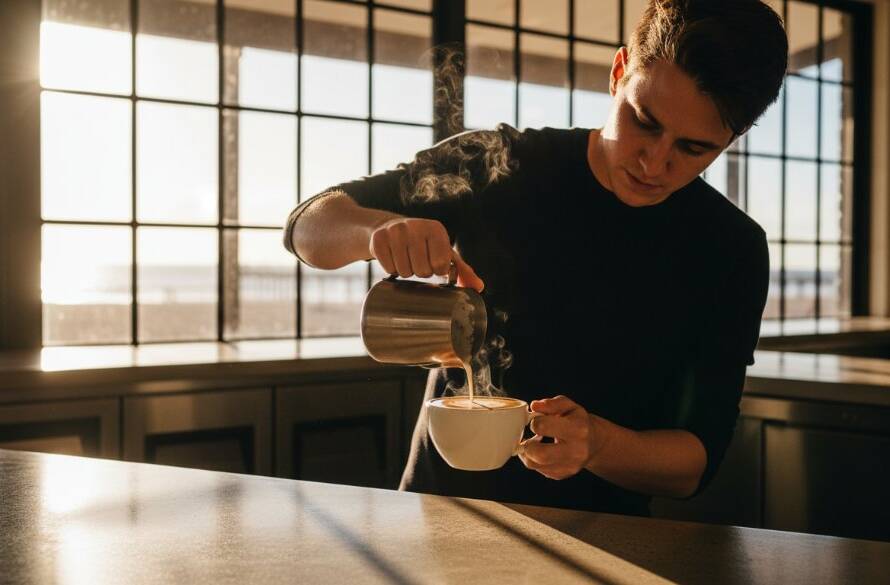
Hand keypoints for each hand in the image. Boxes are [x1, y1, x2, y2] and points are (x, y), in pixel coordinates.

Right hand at [369, 217, 483, 291]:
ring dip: (406, 272)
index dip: (437, 270)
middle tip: (418, 261)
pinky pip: (388, 269)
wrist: (390, 228)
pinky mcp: (378, 239)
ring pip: (405, 272)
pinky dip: (391, 269)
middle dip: (421, 272)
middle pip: (422, 271)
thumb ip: (462, 270)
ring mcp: (395, 231)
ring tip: (406, 259)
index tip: (434, 263)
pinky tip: (393, 258)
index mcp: (436, 229)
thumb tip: (478, 287)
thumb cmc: (423, 244)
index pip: (441, 265)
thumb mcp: (443, 252)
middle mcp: (416, 226)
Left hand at [518, 395, 598, 480]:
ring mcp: (570, 466)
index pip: (543, 426)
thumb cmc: (578, 422)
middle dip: (527, 445)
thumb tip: (535, 406)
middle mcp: (576, 450)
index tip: (536, 421)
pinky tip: (541, 451)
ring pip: (534, 465)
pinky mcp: (562, 475)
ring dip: (527, 453)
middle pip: (540, 454)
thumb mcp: (569, 406)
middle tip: (529, 438)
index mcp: (578, 429)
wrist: (593, 442)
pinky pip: (539, 470)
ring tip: (532, 444)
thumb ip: (551, 404)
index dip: (534, 422)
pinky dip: (534, 461)